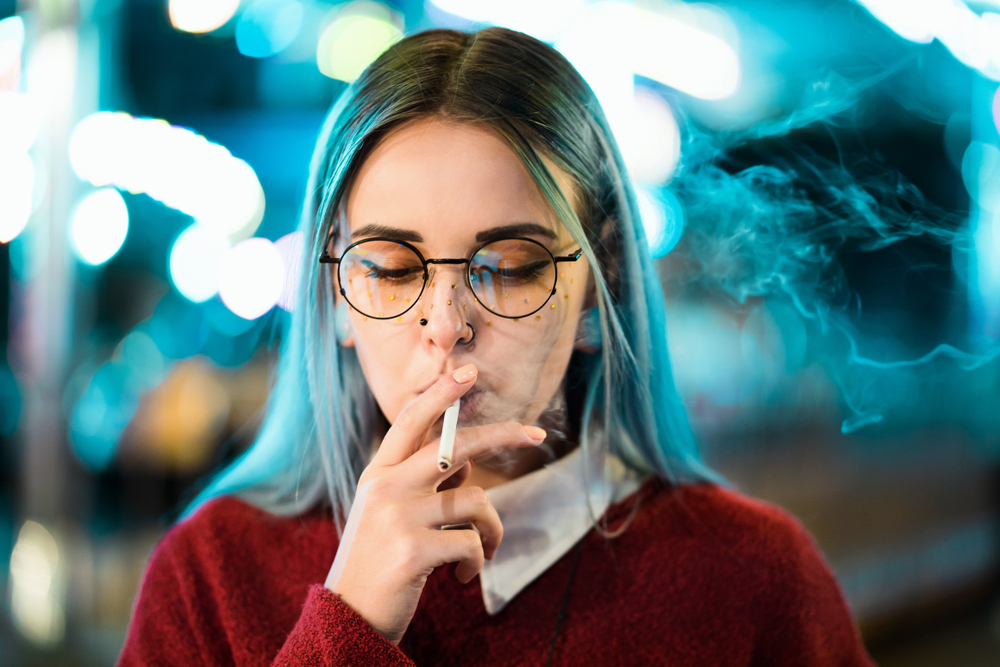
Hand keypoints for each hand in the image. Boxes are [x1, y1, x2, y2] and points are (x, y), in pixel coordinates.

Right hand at [324, 363, 545, 644]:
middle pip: (458, 447)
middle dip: (504, 434)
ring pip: (477, 502)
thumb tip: (467, 461)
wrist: (350, 616)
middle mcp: (386, 486)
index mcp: (379, 472)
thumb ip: (423, 483)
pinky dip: (477, 562)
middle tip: (537, 432)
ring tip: (480, 551)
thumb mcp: (391, 513)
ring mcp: (398, 517)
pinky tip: (460, 576)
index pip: (412, 420)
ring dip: (491, 531)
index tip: (469, 371)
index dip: (442, 393)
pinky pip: (473, 543)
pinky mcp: (413, 550)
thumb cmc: (380, 561)